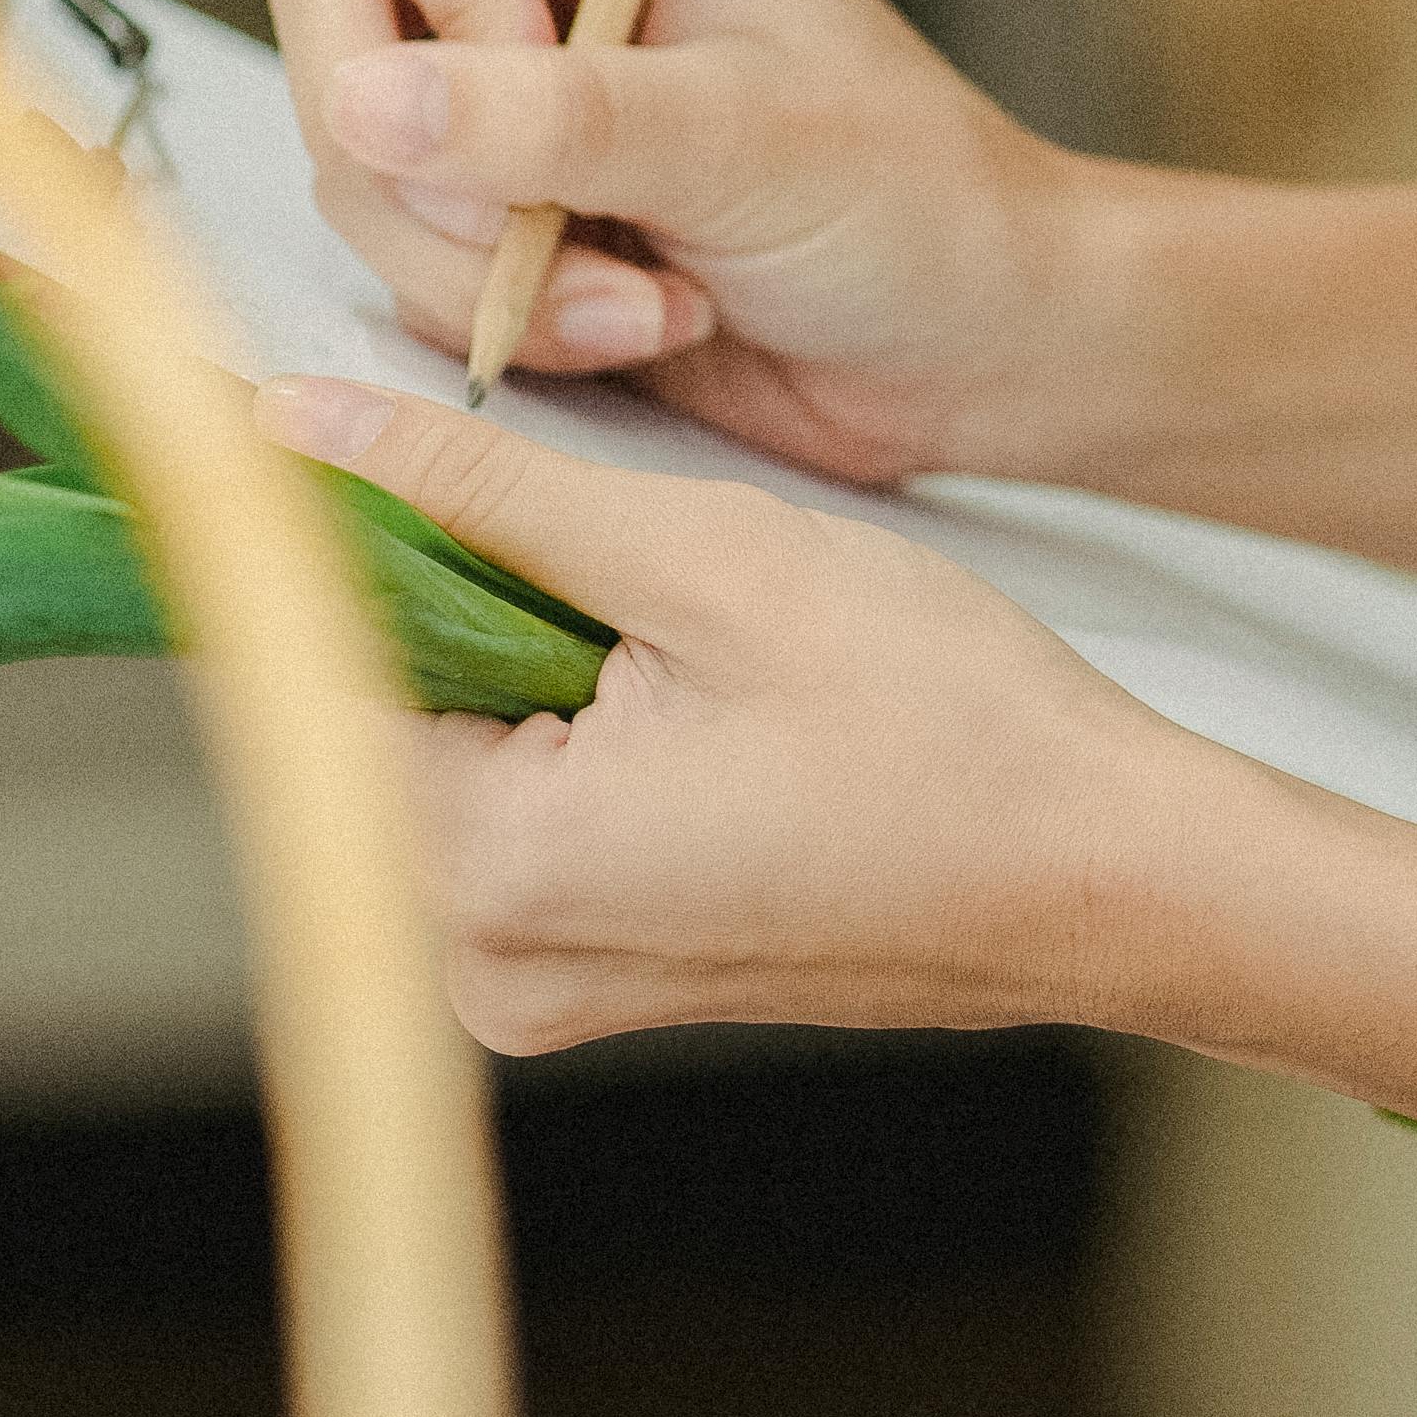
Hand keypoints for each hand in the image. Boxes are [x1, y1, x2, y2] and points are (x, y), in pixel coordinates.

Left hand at [256, 376, 1224, 1051]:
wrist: (1115, 877)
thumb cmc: (955, 732)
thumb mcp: (713, 561)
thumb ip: (486, 491)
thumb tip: (300, 431)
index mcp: (494, 868)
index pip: (313, 671)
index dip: (346, 538)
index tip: (369, 448)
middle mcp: (486, 961)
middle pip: (382, 717)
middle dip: (463, 600)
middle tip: (618, 540)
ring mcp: (542, 985)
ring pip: (456, 757)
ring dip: (525, 659)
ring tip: (683, 621)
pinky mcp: (601, 977)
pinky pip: (524, 819)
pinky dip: (572, 729)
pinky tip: (693, 689)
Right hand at [267, 0, 1083, 484]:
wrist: (964, 345)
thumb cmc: (909, 200)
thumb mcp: (744, 143)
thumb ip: (560, 119)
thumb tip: (367, 101)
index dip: (445, 11)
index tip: (546, 123)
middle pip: (333, 9)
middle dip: (431, 164)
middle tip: (546, 245)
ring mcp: (491, 80)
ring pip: (350, 151)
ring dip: (481, 265)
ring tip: (651, 302)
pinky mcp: (483, 198)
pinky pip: (392, 251)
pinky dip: (493, 314)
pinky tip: (637, 324)